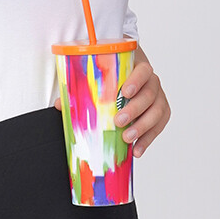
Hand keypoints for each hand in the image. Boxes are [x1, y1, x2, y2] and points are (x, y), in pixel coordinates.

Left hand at [52, 47, 170, 157]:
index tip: (125, 92)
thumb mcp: (97, 79)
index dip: (136, 81)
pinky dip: (148, 139)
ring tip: (127, 138)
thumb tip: (59, 104)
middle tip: (118, 121)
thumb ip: (81, 89)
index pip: (143, 71)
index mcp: (137, 67)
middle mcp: (151, 82)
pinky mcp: (160, 113)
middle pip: (150, 94)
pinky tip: (137, 150)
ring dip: (143, 127)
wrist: (127, 80)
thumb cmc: (111, 79)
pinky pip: (159, 126)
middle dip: (135, 109)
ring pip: (158, 111)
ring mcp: (158, 97)